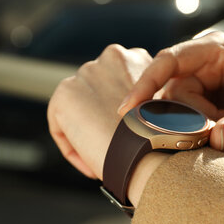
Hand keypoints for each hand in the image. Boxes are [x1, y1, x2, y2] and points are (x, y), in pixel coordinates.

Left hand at [47, 44, 151, 179]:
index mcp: (135, 58)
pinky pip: (61, 126)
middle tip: (114, 147)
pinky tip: (91, 166)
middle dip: (101, 118)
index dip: (122, 111)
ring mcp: (85, 74)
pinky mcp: (64, 94)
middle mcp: (108, 57)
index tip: (129, 134)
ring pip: (79, 110)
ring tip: (104, 158)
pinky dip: (74, 148)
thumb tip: (128, 116)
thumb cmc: (162, 138)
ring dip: (88, 133)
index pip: (118, 81)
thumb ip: (145, 100)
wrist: (148, 149)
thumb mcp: (160, 108)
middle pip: (97, 92)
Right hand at [118, 32, 223, 164]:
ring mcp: (186, 80)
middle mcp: (195, 61)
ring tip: (221, 137)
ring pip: (166, 112)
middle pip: (168, 94)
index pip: (170, 60)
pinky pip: (168, 121)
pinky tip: (204, 140)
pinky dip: (183, 135)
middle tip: (219, 138)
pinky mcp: (181, 100)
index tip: (126, 108)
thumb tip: (217, 138)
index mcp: (216, 49)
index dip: (146, 82)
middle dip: (188, 123)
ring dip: (189, 132)